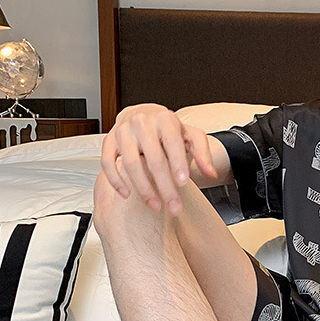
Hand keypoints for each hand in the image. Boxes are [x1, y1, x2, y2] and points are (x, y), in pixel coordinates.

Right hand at [101, 104, 216, 213]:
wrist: (143, 115)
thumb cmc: (169, 129)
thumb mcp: (191, 135)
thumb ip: (203, 153)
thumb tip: (211, 173)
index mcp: (165, 119)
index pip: (172, 142)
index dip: (178, 163)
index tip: (183, 183)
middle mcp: (142, 123)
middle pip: (153, 159)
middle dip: (164, 186)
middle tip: (174, 205)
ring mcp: (123, 132)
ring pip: (130, 163)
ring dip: (143, 188)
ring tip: (155, 205)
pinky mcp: (109, 141)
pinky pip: (108, 162)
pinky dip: (115, 180)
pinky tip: (127, 194)